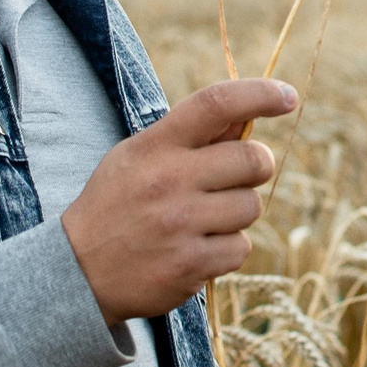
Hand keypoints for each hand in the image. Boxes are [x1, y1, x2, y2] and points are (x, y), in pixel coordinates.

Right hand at [63, 78, 293, 322]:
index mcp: (155, 146)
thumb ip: (190, 137)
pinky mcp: (190, 266)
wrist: (78, 271)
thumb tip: (246, 120)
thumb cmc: (117, 204)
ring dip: (237, 213)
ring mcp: (180, 225)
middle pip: (253, 159)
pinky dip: (226, 249)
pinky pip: (240, 248)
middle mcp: (169, 181)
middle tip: (233, 178)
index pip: (216, 103)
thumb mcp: (139, 156)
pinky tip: (195, 248)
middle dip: (255, 167)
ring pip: (251, 207)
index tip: (287, 96)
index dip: (260, 94)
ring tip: (201, 219)